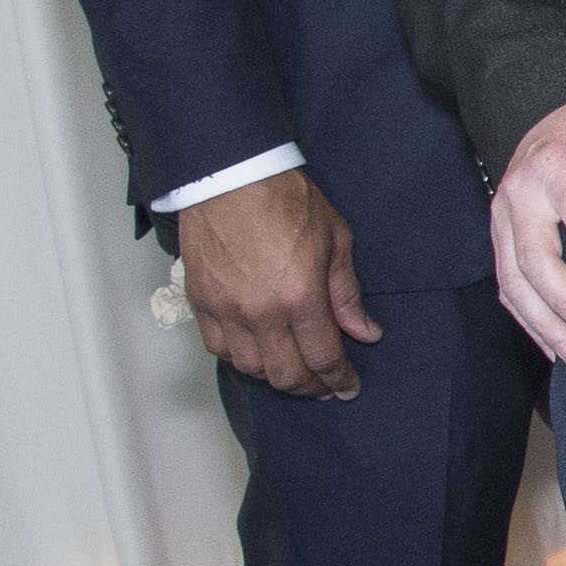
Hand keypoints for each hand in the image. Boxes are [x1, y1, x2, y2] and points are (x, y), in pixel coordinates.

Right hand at [173, 168, 380, 399]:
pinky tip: (258, 352)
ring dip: (275, 375)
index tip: (348, 389)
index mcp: (299, 297)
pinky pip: (218, 348)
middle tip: (325, 387)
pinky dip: (239, 358)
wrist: (232, 176)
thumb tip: (365, 332)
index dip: (339, 380)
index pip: (323, 358)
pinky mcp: (200, 301)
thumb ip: (347, 295)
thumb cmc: (286, 200)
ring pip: (249, 367)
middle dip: (310, 388)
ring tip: (295, 370)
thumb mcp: (336, 241)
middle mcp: (259, 312)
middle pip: (285, 374)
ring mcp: (225, 310)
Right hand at [491, 94, 565, 365]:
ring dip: (542, 320)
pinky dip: (526, 318)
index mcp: (554, 166)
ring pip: (512, 279)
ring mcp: (503, 219)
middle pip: (534, 257)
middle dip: (564, 300)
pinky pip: (506, 284)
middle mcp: (520, 195)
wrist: (549, 120)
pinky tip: (551, 343)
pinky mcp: (501, 238)